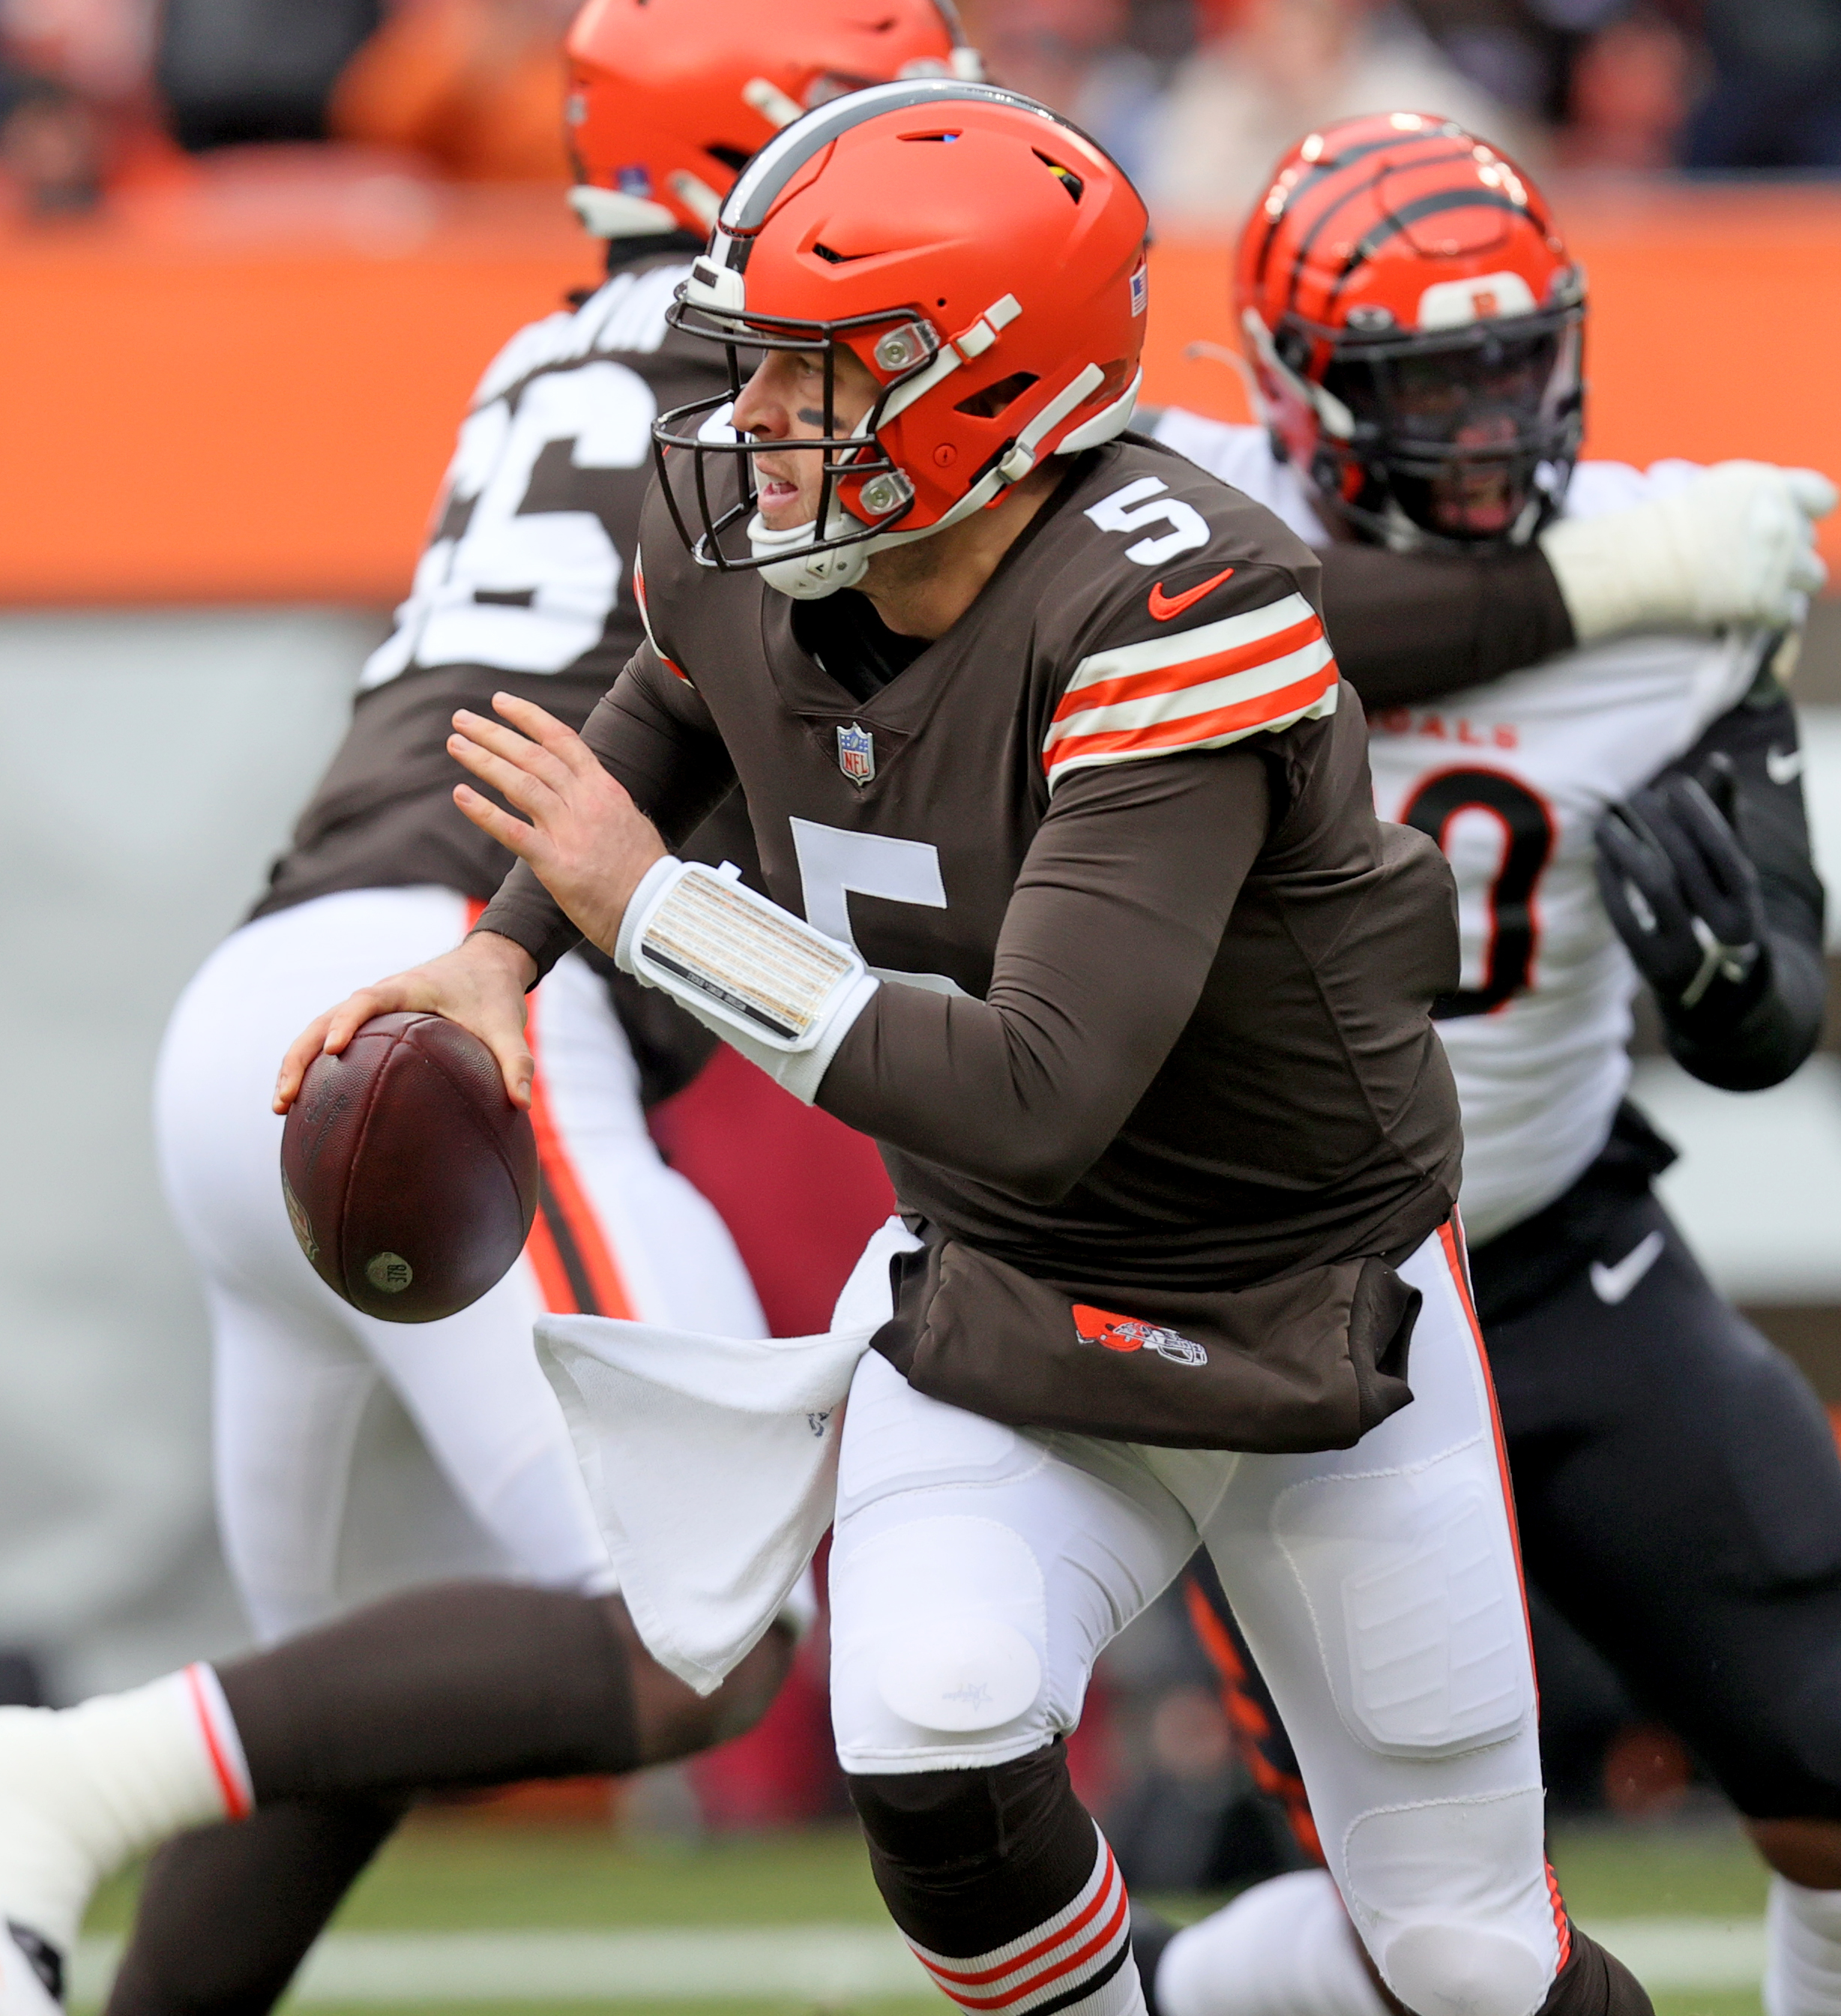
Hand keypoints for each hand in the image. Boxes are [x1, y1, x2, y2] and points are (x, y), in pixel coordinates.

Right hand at [274, 930, 538, 1112]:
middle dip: (299, 1058)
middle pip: (323, 1021)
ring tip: (281, 1108)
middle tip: (284, 1099)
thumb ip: (517, 1061)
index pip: (365, 1001)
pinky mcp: (371, 1025)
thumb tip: (521, 1104)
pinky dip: (315, 1069)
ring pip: (317, 1033)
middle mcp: (378, 997)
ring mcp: (370, 1011)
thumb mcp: (509, 1024)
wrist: (488, 965)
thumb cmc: (494, 992)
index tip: (332, 1052)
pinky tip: (309, 1106)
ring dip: (296, 1065)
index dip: (346, 1023)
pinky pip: (333, 1043)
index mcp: (405, 988)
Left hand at [448, 694, 667, 953]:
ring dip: (483, 760)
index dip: (528, 717)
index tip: (500, 702)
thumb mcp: (629, 822)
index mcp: (605, 789)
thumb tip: (580, 788)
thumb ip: (601, 801)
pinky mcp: (556, 864)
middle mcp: (586, 802)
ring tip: (456, 744)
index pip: (562, 740)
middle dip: (494, 733)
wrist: (655, 910)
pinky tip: (461, 795)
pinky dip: (484, 812)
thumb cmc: (644, 872)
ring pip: (520, 784)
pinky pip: (513, 832)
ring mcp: (570, 831)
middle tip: (462, 719)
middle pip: (533, 756)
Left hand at [1594, 763, 1765, 1016]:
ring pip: (1656, 888)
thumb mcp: (1727, 871)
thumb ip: (1723, 819)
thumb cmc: (1718, 907)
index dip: (1702, 814)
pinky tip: (1602, 856)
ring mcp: (1687, 950)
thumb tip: (1718, 761)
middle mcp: (1724, 929)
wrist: (1716, 990)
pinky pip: (1626, 917)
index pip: (1726, 850)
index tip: (1676, 783)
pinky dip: (1611, 882)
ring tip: (1607, 820)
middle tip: (1635, 795)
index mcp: (1749, 902)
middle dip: (1659, 824)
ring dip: (1628, 849)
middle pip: (1688, 865)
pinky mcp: (1650, 964)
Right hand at [1685, 462, 1834, 628]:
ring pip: (1812, 578)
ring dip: (1787, 583)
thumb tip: (1789, 514)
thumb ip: (1763, 498)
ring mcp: (1777, 563)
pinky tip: (1745, 608)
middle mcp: (1782, 522)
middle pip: (1810, 541)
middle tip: (1747, 562)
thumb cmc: (1670, 526)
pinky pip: (1788, 612)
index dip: (1807, 513)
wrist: (1641, 560)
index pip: (1823, 498)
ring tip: (1752, 586)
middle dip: (1786, 552)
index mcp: (1773, 487)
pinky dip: (1770, 614)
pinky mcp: (1764, 600)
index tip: (1784, 524)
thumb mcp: (1722, 489)